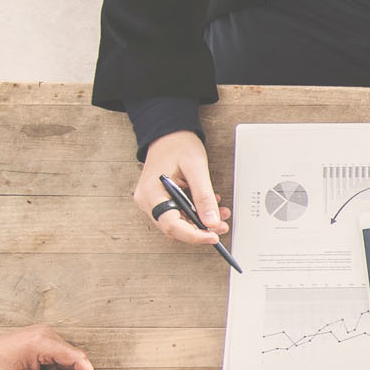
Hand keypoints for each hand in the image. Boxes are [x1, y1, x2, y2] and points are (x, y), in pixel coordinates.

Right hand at [134, 131, 225, 248]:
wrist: (170, 133)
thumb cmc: (178, 144)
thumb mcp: (196, 168)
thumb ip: (204, 196)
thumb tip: (212, 222)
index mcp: (151, 192)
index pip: (171, 225)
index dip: (193, 235)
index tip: (212, 236)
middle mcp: (147, 200)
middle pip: (174, 227)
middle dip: (200, 230)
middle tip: (222, 226)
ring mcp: (152, 201)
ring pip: (177, 223)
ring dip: (200, 222)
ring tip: (221, 214)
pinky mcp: (160, 199)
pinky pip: (178, 214)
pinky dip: (195, 214)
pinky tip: (210, 207)